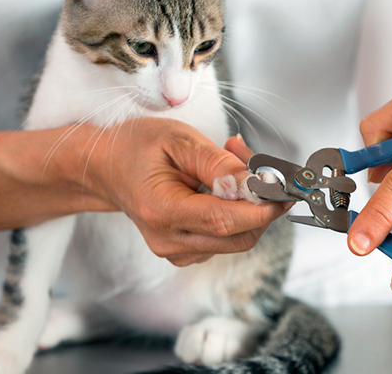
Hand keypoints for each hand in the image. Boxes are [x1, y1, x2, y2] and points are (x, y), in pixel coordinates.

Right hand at [82, 118, 287, 265]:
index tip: (285, 188)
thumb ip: (216, 163)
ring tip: (235, 166)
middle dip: (263, 206)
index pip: (225, 220)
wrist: (106, 168)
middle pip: (238, 237)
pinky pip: (225, 240)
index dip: (262, 207)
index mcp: (162, 210)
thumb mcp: (177, 139)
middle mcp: (168, 240)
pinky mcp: (185, 252)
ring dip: (250, 207)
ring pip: (236, 240)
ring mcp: (176, 252)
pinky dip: (237, 215)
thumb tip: (253, 183)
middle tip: (264, 168)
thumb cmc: (137, 147)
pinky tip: (224, 186)